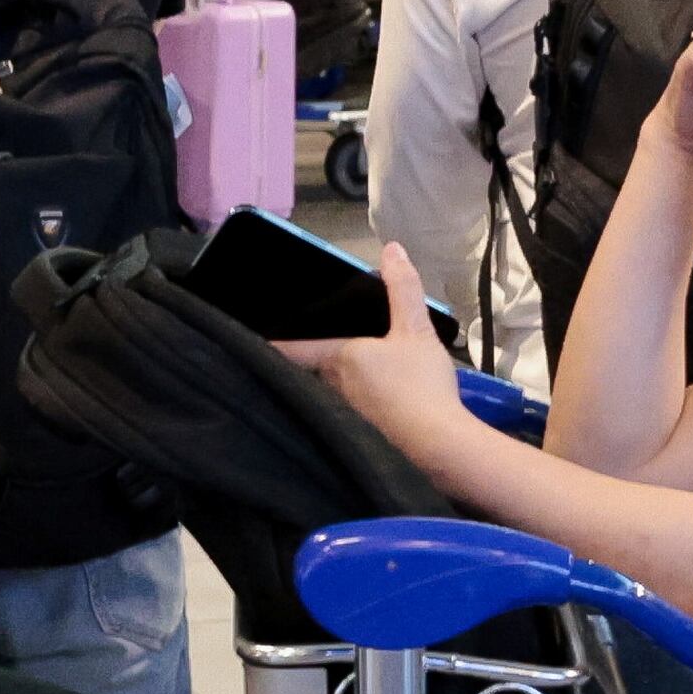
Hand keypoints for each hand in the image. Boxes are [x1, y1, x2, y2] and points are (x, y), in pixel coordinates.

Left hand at [281, 243, 486, 462]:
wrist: (438, 444)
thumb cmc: (420, 383)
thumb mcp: (417, 330)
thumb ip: (403, 289)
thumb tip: (392, 249)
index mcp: (338, 358)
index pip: (294, 349)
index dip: (275, 344)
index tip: (254, 339)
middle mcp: (331, 388)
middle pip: (314, 370)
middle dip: (316, 362)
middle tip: (319, 350)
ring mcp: (344, 416)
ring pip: (331, 393)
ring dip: (337, 386)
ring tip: (348, 377)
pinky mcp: (361, 437)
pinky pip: (349, 415)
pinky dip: (356, 408)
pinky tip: (373, 408)